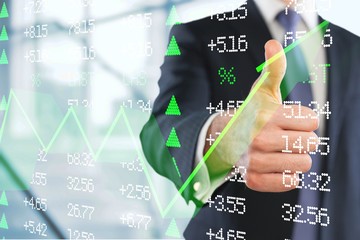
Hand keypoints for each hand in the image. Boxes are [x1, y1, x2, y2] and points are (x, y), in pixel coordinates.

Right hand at [204, 40, 318, 191]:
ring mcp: (256, 162)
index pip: (313, 121)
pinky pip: (290, 182)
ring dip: (296, 157)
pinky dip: (287, 174)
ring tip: (279, 150)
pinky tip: (274, 165)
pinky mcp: (254, 180)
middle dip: (302, 138)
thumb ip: (273, 69)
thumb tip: (273, 43)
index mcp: (267, 115)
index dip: (303, 119)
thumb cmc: (251, 114)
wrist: (224, 139)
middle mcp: (260, 139)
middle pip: (312, 143)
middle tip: (284, 135)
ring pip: (304, 164)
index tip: (287, 119)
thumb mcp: (262, 91)